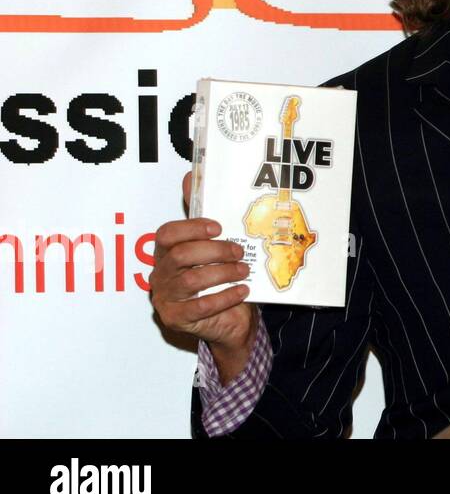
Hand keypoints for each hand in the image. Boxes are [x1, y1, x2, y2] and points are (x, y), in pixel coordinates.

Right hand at [149, 171, 256, 356]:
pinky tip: (243, 290)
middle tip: (240, 251)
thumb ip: (202, 217)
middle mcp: (161, 273)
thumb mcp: (213, 246)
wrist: (229, 319)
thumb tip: (191, 175)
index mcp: (167, 252)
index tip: (218, 227)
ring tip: (244, 270)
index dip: (192, 228)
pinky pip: (200, 307)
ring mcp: (165, 297)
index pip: (167, 234)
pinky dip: (225, 296)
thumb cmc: (220, 277)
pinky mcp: (175, 318)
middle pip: (181, 255)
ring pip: (192, 280)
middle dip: (215, 250)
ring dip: (224, 272)